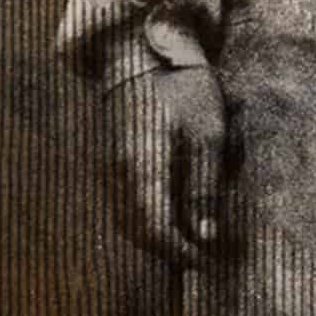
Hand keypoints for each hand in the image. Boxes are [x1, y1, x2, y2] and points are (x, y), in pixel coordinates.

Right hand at [105, 55, 225, 266]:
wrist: (141, 54)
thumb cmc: (181, 87)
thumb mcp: (206, 131)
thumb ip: (203, 186)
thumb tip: (205, 236)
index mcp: (141, 168)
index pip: (156, 231)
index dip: (182, 252)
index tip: (209, 260)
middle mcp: (116, 176)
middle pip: (139, 233)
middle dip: (171, 250)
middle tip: (205, 256)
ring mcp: (106, 170)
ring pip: (127, 223)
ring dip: (156, 239)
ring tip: (190, 241)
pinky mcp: (107, 164)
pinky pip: (122, 207)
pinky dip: (144, 221)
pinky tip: (167, 217)